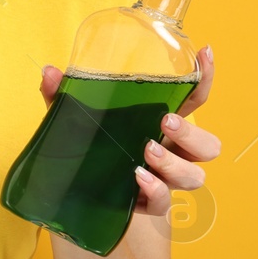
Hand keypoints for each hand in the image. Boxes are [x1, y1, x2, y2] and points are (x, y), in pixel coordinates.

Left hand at [38, 45, 220, 216]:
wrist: (79, 200)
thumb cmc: (89, 152)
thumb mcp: (74, 122)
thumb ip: (63, 97)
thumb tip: (49, 71)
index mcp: (159, 126)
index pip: (193, 101)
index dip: (204, 78)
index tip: (205, 52)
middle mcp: (170, 153)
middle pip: (208, 147)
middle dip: (192, 134)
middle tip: (165, 122)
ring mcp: (163, 181)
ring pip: (194, 177)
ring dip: (174, 163)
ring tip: (146, 151)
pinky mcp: (147, 205)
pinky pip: (164, 202)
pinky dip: (155, 189)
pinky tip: (138, 178)